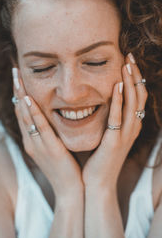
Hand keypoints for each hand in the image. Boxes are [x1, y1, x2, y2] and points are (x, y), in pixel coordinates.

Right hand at [12, 68, 82, 200]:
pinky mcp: (48, 149)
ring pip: (26, 116)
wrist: (72, 189)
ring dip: (21, 96)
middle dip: (18, 91)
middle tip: (15, 72)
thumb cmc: (66, 167)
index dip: (20, 95)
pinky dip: (33, 113)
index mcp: (32, 140)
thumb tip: (53, 115)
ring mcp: (37, 145)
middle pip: (21, 112)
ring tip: (18, 78)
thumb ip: (50, 132)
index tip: (20, 78)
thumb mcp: (54, 146)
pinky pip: (39, 127)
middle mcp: (30, 141)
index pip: (23, 114)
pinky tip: (28, 100)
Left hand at [82, 53, 147, 190]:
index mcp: (131, 125)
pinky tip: (116, 86)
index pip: (138, 96)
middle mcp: (133, 127)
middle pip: (139, 95)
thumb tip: (103, 99)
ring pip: (132, 103)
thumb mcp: (109, 134)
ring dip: (130, 82)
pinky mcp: (115, 141)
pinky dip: (119, 100)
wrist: (97, 182)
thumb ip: (110, 118)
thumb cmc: (100, 157)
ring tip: (126, 64)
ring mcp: (126, 135)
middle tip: (129, 55)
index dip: (135, 78)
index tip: (128, 60)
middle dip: (135, 74)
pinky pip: (118, 117)